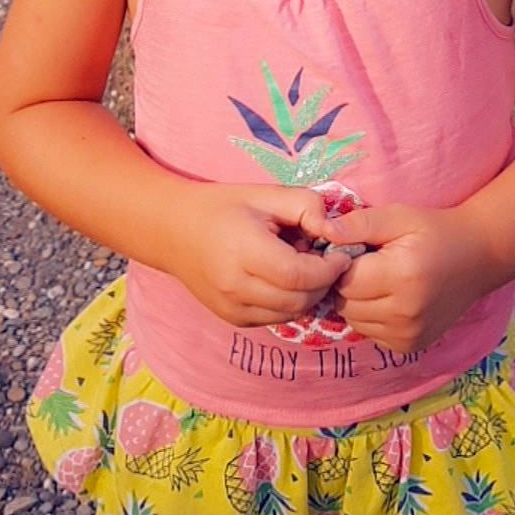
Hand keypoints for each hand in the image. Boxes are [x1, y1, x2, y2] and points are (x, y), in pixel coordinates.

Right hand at [167, 183, 352, 327]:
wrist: (173, 230)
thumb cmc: (224, 207)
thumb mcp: (266, 194)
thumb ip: (306, 206)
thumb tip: (334, 231)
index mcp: (244, 252)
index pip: (299, 275)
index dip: (329, 268)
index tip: (340, 253)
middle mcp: (235, 287)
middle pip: (298, 299)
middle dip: (323, 282)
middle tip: (324, 258)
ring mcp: (232, 308)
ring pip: (290, 314)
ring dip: (309, 295)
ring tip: (301, 266)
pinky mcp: (232, 319)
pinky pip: (275, 319)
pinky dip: (290, 304)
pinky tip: (284, 280)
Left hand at [324, 203, 497, 351]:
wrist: (477, 256)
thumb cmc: (434, 231)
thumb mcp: (398, 216)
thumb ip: (359, 224)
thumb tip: (322, 231)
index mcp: (402, 276)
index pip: (345, 280)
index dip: (344, 263)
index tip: (359, 250)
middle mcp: (405, 313)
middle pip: (346, 304)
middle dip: (348, 283)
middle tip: (369, 264)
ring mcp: (409, 334)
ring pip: (355, 322)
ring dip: (358, 302)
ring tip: (380, 279)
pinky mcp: (410, 346)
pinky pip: (371, 333)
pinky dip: (372, 316)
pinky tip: (390, 297)